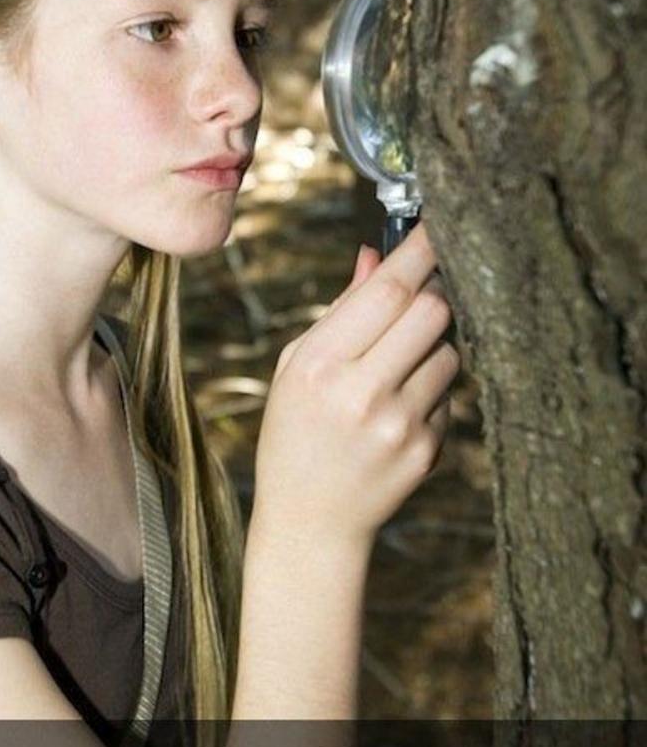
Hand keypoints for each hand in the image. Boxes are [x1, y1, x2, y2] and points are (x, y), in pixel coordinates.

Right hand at [251, 221, 458, 551]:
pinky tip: (399, 411)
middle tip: (423, 292)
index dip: (417, 251)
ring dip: (433, 345)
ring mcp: (399, 425)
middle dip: (433, 292)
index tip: (436, 225)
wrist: (311, 521)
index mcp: (318, 364)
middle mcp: (361, 393)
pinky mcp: (428, 451)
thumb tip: (377, 255)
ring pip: (448, 351)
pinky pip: (450, 395)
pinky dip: (433, 389)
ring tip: (398, 368)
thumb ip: (341, 311)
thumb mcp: (296, 367)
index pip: (385, 291)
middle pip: (430, 311)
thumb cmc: (295, 432)